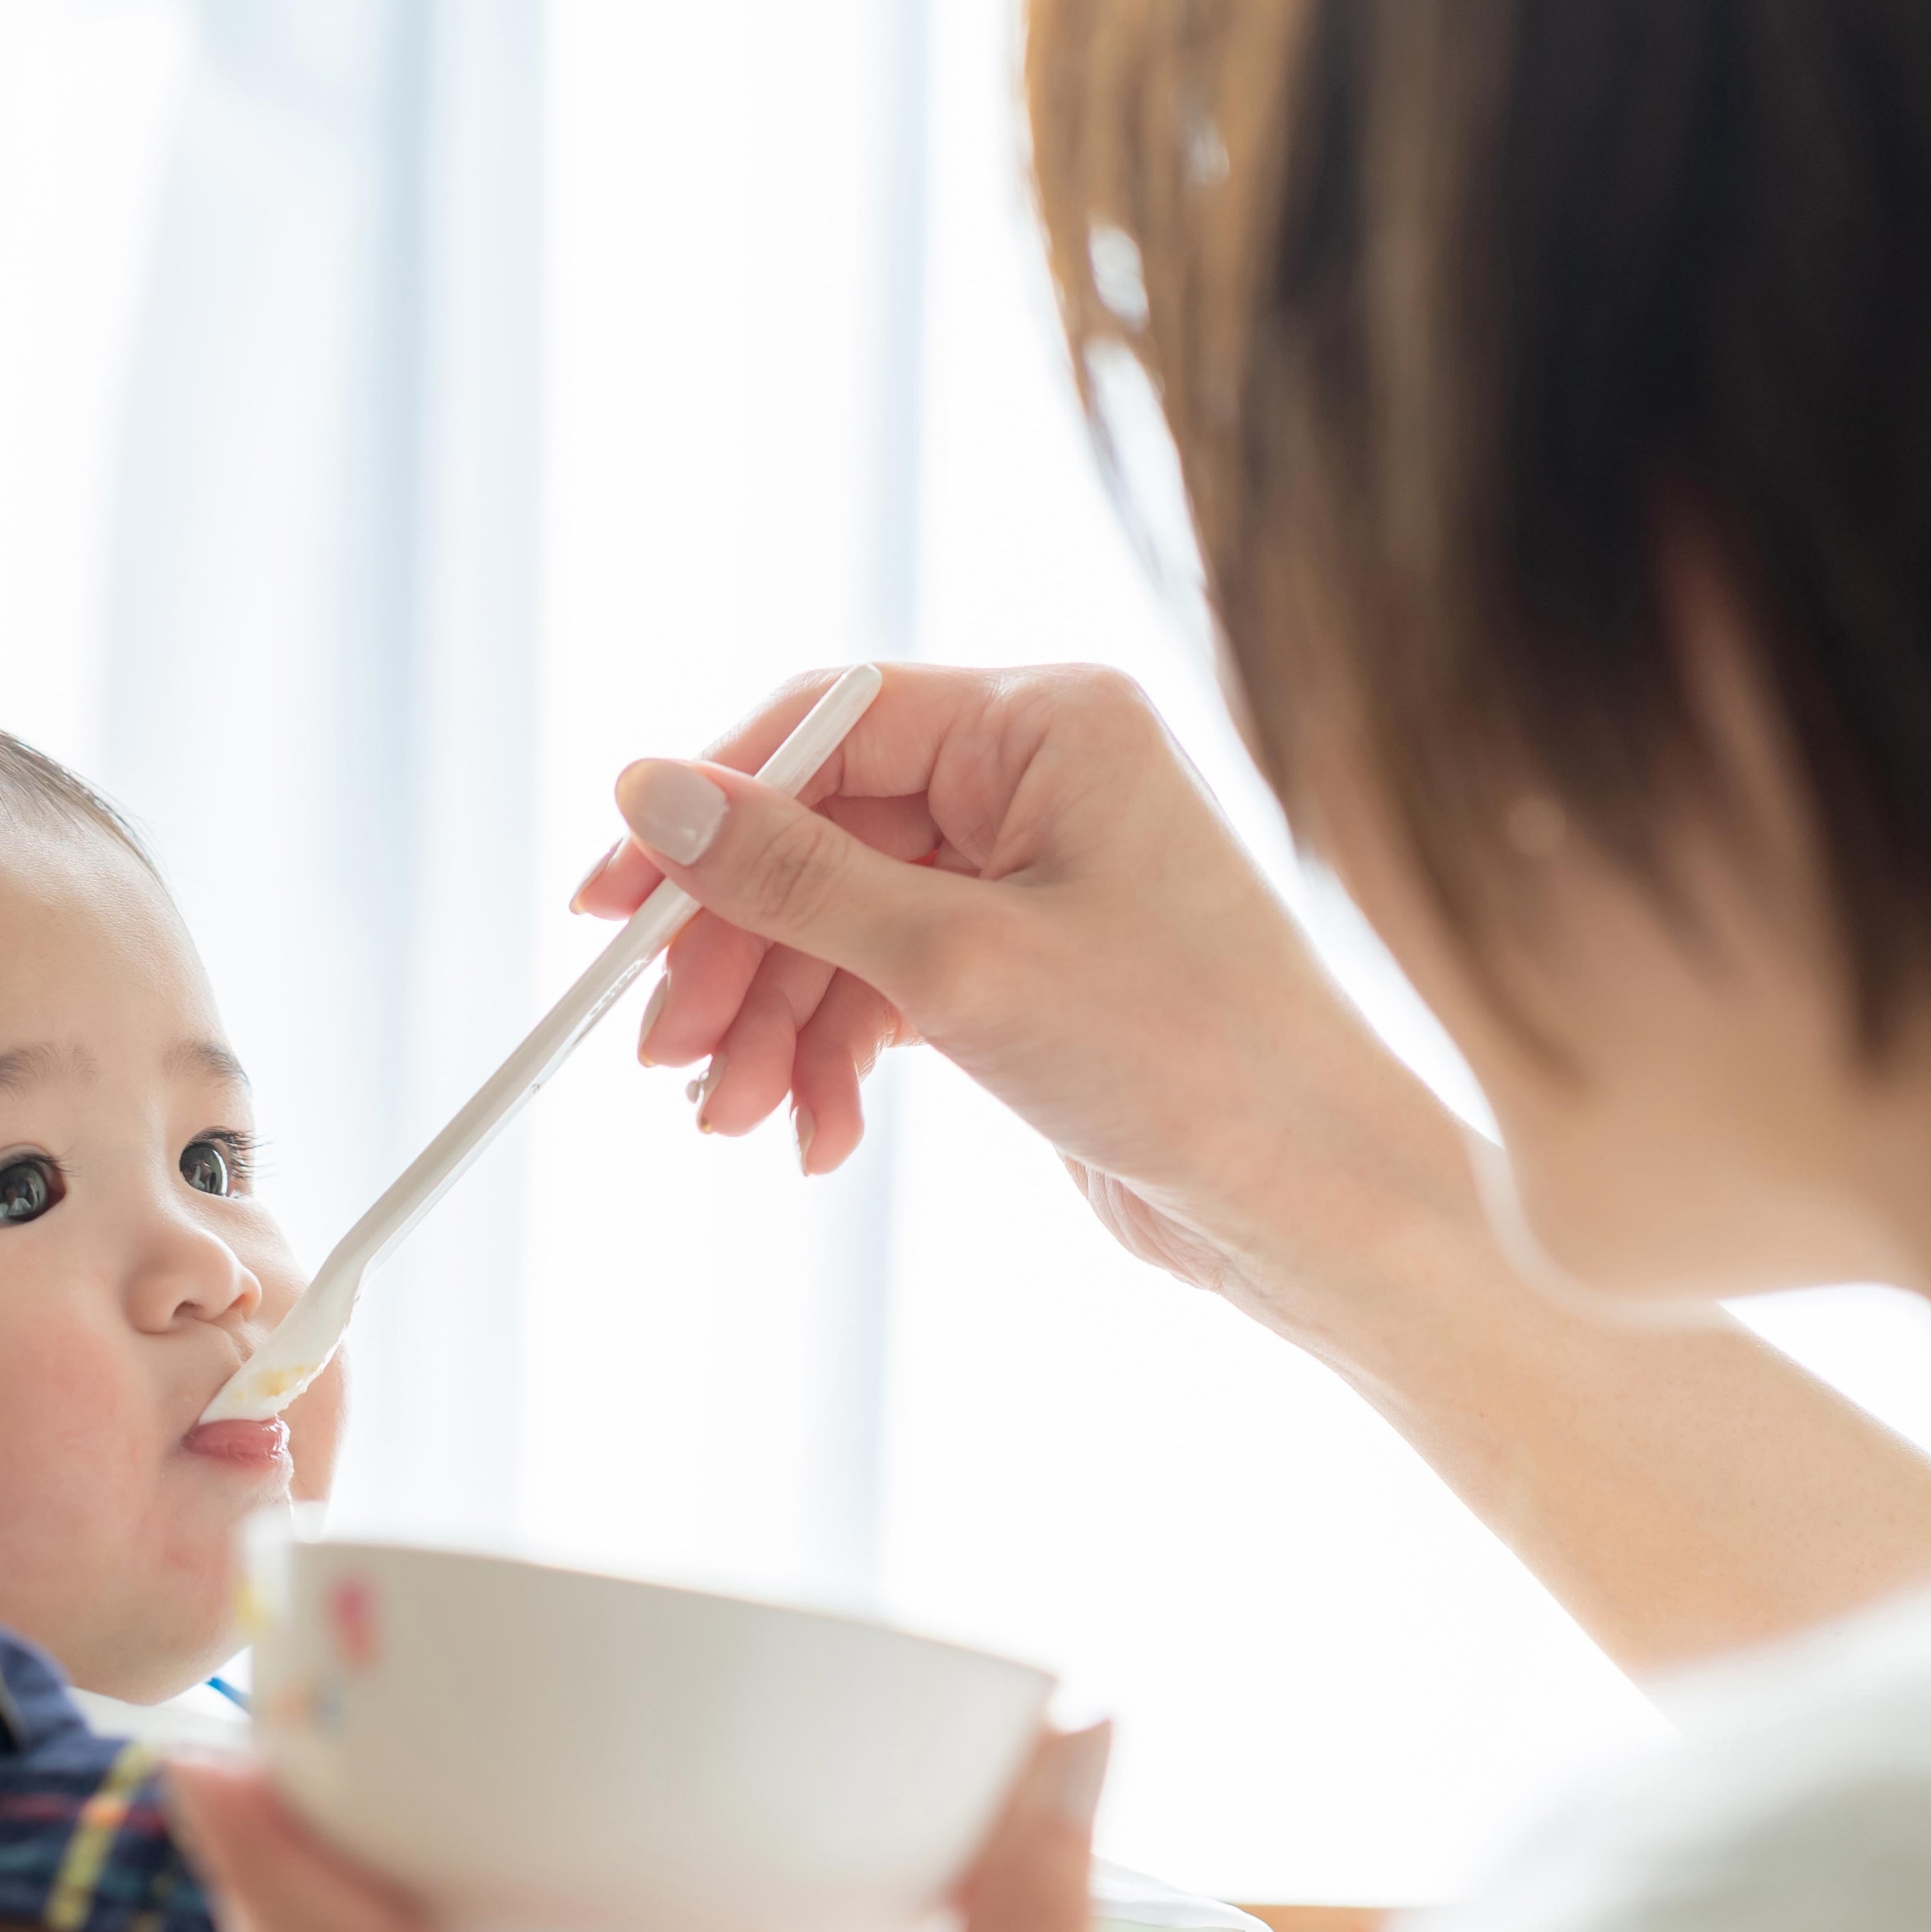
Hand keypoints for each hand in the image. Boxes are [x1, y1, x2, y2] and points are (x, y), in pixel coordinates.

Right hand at [579, 663, 1475, 1339]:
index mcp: (1048, 724)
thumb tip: (647, 793)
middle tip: (664, 1055)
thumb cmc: (1184, 1060)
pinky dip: (838, 1059)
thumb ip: (792, 878)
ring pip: (843, 927)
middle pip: (822, 835)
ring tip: (734, 1122)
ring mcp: (1035, 879)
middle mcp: (1042, 782)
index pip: (828, 725)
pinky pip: (889, 989)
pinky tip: (812, 1136)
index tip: (611, 906)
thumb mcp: (959, 965)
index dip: (706, 812)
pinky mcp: (1028, 973)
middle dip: (736, 953)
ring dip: (775, 1026)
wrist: (1319, 1206)